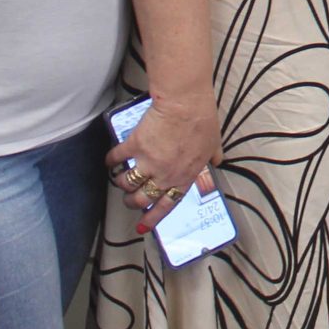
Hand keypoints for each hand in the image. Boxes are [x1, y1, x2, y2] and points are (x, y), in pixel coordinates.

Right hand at [106, 93, 221, 229]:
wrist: (185, 103)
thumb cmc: (202, 121)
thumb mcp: (214, 144)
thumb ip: (213, 157)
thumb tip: (217, 161)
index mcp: (184, 177)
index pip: (167, 205)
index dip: (153, 218)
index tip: (142, 226)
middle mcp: (164, 175)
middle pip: (142, 199)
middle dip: (132, 202)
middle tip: (129, 199)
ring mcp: (148, 162)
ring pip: (127, 184)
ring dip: (122, 183)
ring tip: (120, 179)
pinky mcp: (134, 146)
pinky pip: (116, 158)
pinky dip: (111, 161)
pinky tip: (110, 161)